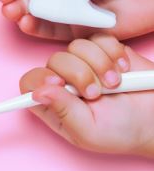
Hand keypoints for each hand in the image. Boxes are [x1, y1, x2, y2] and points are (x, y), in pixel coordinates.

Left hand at [19, 33, 153, 156]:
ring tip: (115, 83)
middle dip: (80, 74)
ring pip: (76, 47)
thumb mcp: (87, 130)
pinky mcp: (102, 51)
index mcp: (55, 102)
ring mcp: (83, 63)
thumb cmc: (119, 131)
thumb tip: (37, 92)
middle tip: (97, 93)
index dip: (40, 78)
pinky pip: (99, 39)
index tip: (60, 84)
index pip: (30, 82)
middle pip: (55, 60)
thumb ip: (62, 111)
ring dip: (99, 65)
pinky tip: (122, 68)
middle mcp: (65, 80)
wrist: (153, 118)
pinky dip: (112, 53)